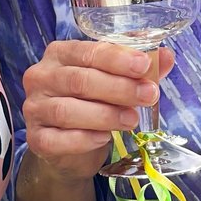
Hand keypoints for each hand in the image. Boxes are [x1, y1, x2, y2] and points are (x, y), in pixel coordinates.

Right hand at [21, 40, 174, 180]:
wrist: (68, 149)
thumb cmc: (91, 104)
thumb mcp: (113, 81)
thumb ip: (136, 69)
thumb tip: (166, 56)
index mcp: (59, 53)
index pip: (88, 51)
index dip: (117, 58)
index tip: (144, 65)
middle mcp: (41, 76)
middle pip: (79, 80)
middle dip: (118, 87)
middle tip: (149, 95)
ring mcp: (34, 108)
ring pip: (68, 110)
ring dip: (105, 114)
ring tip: (132, 119)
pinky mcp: (35, 138)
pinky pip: (58, 139)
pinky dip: (84, 139)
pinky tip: (104, 138)